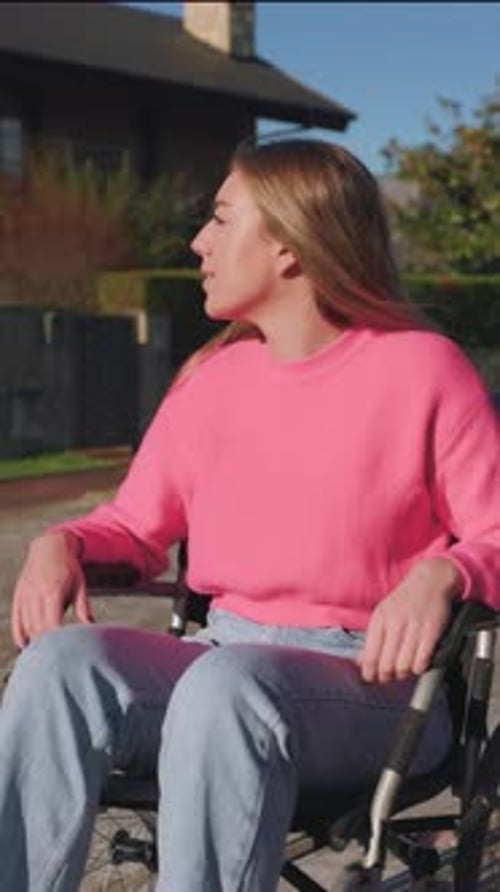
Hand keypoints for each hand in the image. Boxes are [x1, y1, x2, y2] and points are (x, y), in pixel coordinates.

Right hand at [11, 531, 93, 648]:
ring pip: (27, 627)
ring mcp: (25, 596)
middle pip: (38, 629)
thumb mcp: (80, 585)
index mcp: (52, 592)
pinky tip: (26, 645)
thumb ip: (83, 608)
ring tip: (45, 655)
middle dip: (47, 645)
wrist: (49, 547)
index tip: (66, 652)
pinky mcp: (18, 597)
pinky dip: (20, 635)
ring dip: (34, 642)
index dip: (57, 640)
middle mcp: (35, 595)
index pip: (51, 624)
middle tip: (58, 658)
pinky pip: (17, 621)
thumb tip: (92, 628)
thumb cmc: (69, 568)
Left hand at [357, 557, 461, 683]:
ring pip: (404, 665)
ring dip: (404, 673)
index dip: (370, 673)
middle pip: (387, 664)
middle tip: (390, 677)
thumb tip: (361, 662)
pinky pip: (422, 660)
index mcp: (380, 619)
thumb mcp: (383, 613)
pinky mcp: (432, 631)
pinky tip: (418, 665)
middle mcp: (395, 623)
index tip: (372, 679)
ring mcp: (414, 627)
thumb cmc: (405, 600)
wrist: (430, 581)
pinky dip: (419, 668)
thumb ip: (373, 638)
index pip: (370, 655)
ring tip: (405, 669)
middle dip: (387, 676)